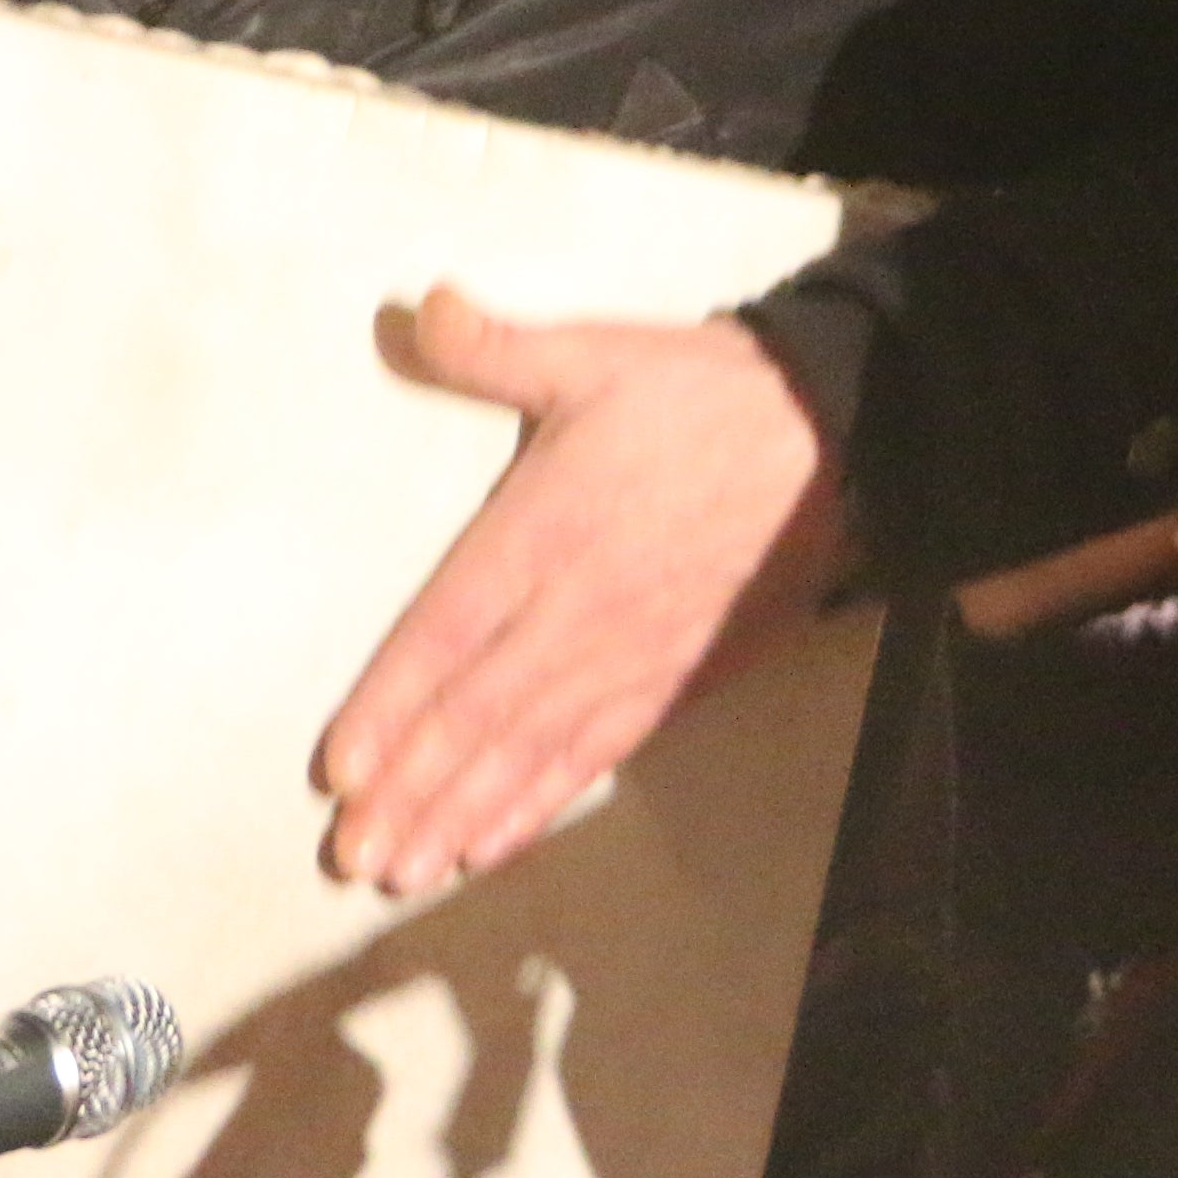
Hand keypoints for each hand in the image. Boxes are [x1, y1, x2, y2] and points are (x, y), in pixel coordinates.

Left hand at [317, 289, 846, 897]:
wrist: (836, 437)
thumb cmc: (700, 395)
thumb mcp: (593, 354)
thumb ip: (495, 349)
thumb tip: (415, 309)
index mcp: (548, 526)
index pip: (450, 629)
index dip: (393, 703)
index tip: (340, 768)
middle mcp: (582, 607)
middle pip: (482, 712)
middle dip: (412, 789)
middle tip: (351, 855)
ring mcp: (632, 653)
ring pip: (533, 748)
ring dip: (464, 813)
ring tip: (405, 868)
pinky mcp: (677, 678)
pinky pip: (598, 753)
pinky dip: (542, 804)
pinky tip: (494, 844)